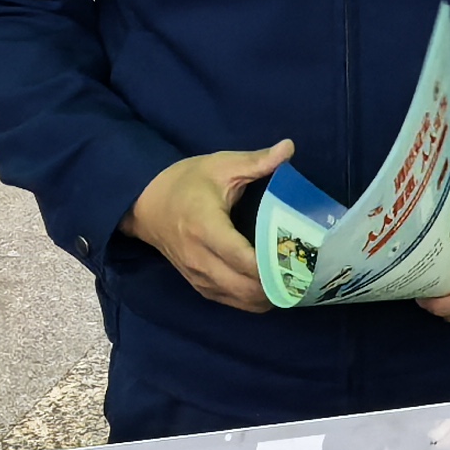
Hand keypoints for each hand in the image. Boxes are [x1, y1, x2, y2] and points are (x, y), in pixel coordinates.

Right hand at [125, 142, 294, 309]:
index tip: (299, 259)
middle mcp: (200, 258)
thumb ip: (256, 161)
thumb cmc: (185, 183)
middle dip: (277, 284)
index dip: (272, 265)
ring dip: (268, 296)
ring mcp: (198, 275)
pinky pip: (231, 301)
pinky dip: (253, 300)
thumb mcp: (220, 165)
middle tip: (305, 271)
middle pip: (245, 286)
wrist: (144, 205)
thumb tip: (289, 147)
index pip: (242, 258)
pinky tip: (273, 288)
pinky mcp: (198, 285)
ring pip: (240, 299)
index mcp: (205, 227)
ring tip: (294, 281)